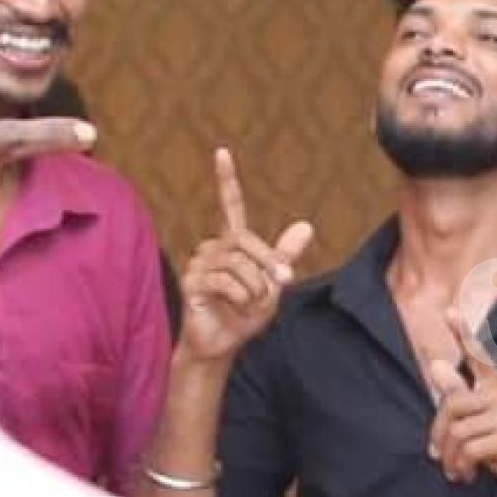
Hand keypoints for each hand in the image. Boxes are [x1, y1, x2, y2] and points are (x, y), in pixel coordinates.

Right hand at [178, 147, 312, 366]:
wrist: (223, 344)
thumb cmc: (244, 314)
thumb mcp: (273, 285)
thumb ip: (285, 255)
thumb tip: (306, 225)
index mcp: (233, 243)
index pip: (230, 206)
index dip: (227, 180)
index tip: (222, 152)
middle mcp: (213, 248)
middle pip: (245, 241)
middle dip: (267, 265)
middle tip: (279, 286)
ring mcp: (199, 264)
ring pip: (238, 264)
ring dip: (255, 288)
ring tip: (251, 305)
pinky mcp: (191, 283)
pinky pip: (226, 281)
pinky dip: (241, 298)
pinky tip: (237, 308)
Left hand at [428, 316, 496, 481]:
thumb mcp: (480, 420)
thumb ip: (458, 394)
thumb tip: (437, 365)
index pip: (479, 356)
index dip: (463, 335)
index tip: (450, 313)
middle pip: (452, 404)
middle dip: (438, 433)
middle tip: (439, 455)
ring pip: (458, 431)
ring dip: (450, 457)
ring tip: (457, 470)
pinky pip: (469, 448)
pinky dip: (462, 465)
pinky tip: (468, 474)